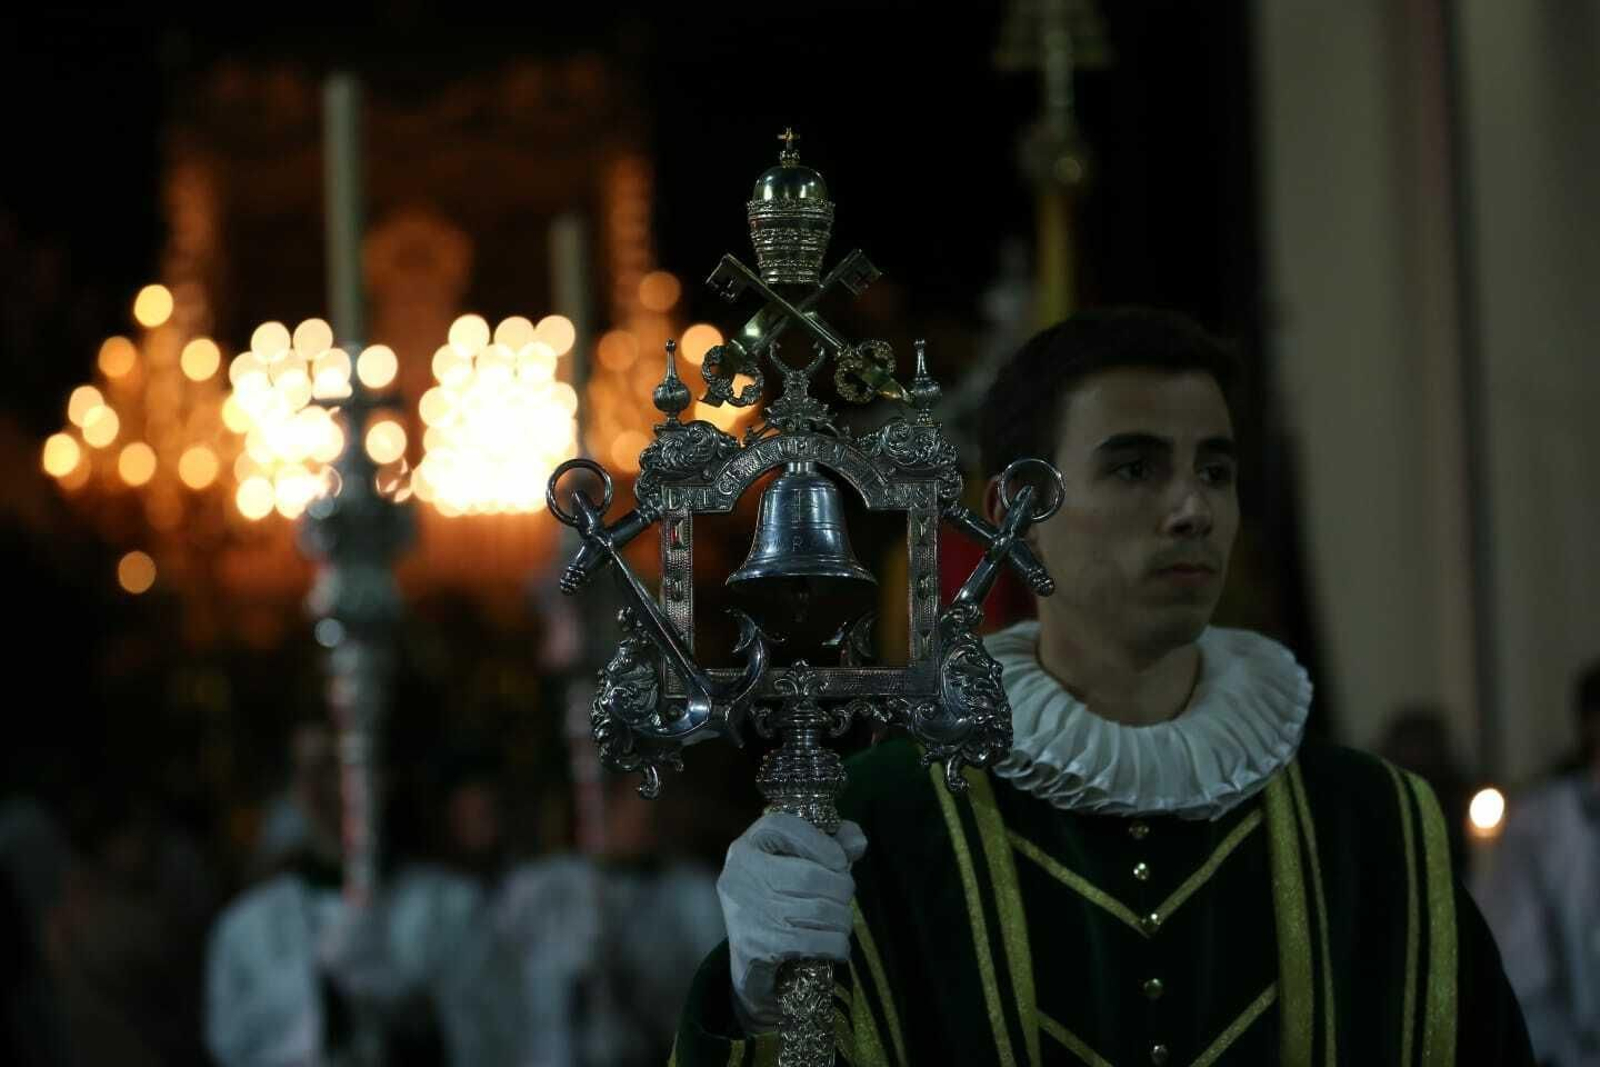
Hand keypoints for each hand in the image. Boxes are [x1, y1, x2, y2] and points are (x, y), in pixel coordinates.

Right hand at [717, 812, 867, 1033]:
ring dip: (842, 919)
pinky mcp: (757, 949)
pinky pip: (814, 943)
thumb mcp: (794, 866)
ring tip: (842, 922)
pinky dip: (837, 945)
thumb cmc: (776, 905)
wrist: (749, 965)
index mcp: (746, 848)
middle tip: (844, 898)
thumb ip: (829, 845)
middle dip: (841, 888)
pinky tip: (838, 946)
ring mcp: (747, 914)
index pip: (780, 827)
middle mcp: (739, 876)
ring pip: (818, 911)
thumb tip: (857, 842)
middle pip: (809, 875)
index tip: (840, 860)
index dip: (819, 841)